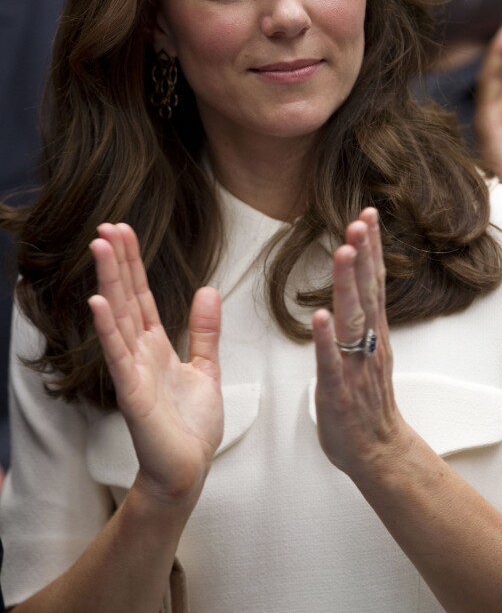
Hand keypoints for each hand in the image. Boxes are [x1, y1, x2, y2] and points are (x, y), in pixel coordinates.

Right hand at [89, 224, 223, 508]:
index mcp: (156, 345)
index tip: (123, 231)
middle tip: (105, 226)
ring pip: (118, 317)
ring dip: (108, 281)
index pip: (141, 295)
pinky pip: (118, 355)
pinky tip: (98, 302)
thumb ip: (205, 330)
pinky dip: (108, 328)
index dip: (133, 263)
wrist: (189, 468)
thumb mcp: (206, 368)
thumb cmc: (192, 425)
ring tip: (98, 247)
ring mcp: (132, 371)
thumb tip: (208, 289)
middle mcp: (139, 352)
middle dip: (116, 261)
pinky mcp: (132, 393)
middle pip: (126, 297)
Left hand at [312, 209, 411, 481]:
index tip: (368, 214)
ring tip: (344, 252)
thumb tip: (358, 280)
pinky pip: (331, 361)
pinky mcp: (338, 390)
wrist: (379, 452)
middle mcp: (370, 342)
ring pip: (353, 319)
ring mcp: (355, 365)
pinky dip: (326, 339)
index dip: (372, 248)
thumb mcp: (372, 348)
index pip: (375, 281)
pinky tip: (321, 316)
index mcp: (375, 331)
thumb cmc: (368, 399)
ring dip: (347, 284)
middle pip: (367, 291)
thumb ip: (366, 316)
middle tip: (360, 220)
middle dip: (363, 254)